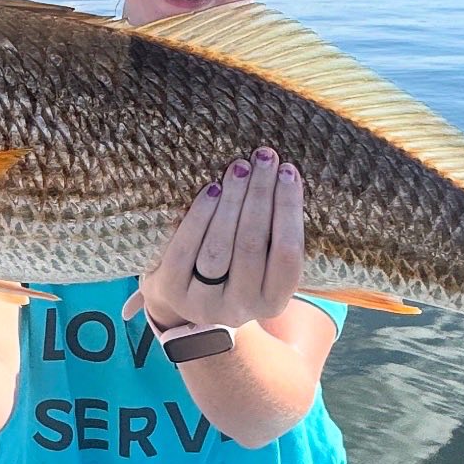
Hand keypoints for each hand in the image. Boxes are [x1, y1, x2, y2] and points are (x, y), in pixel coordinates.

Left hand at [124, 148, 304, 331]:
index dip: (289, 209)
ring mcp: (204, 302)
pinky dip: (200, 215)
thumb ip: (271, 235)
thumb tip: (283, 176)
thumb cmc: (232, 270)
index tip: (289, 171)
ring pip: (220, 246)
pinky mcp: (173, 290)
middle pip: (252, 244)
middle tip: (265, 157)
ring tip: (240, 166)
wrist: (182, 304)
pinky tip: (212, 188)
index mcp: (273, 300)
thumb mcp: (260, 266)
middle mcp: (241, 306)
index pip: (288, 253)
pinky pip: (186, 248)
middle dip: (261, 194)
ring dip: (233, 200)